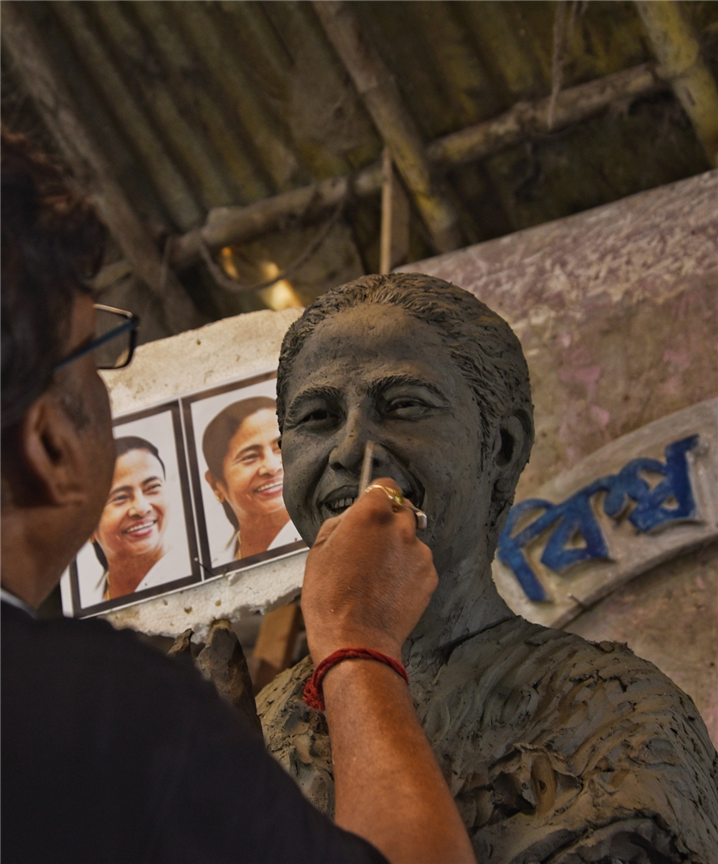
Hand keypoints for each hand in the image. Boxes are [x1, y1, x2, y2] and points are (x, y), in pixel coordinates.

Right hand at [302, 479, 437, 664]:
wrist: (355, 640)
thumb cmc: (330, 597)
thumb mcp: (319, 550)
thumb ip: (341, 523)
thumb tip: (353, 517)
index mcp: (372, 513)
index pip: (385, 486)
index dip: (377, 496)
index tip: (372, 508)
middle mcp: (401, 526)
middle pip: (401, 510)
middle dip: (389, 522)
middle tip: (371, 545)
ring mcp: (419, 551)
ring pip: (411, 538)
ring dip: (399, 548)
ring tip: (379, 575)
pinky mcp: (430, 575)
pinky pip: (419, 563)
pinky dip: (408, 571)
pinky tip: (389, 589)